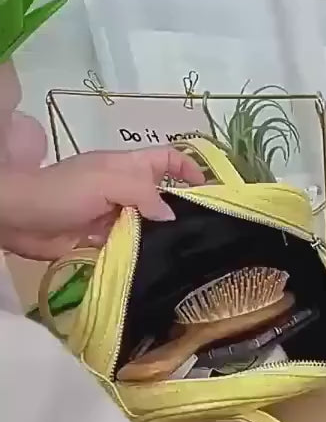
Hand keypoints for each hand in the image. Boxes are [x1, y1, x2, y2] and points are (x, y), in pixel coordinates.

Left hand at [0, 147, 204, 259]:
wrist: (19, 218)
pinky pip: (130, 243)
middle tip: (202, 230)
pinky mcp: (102, 238)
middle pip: (161, 194)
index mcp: (126, 166)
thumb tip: (171, 216)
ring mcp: (112, 214)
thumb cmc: (63, 192)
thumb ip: (143, 194)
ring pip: (148, 222)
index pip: (166, 158)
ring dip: (161, 234)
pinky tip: (156, 263)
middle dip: (180, 207)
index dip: (189, 167)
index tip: (208, 190)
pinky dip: (141, 251)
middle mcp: (123, 188)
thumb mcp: (107, 182)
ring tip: (184, 251)